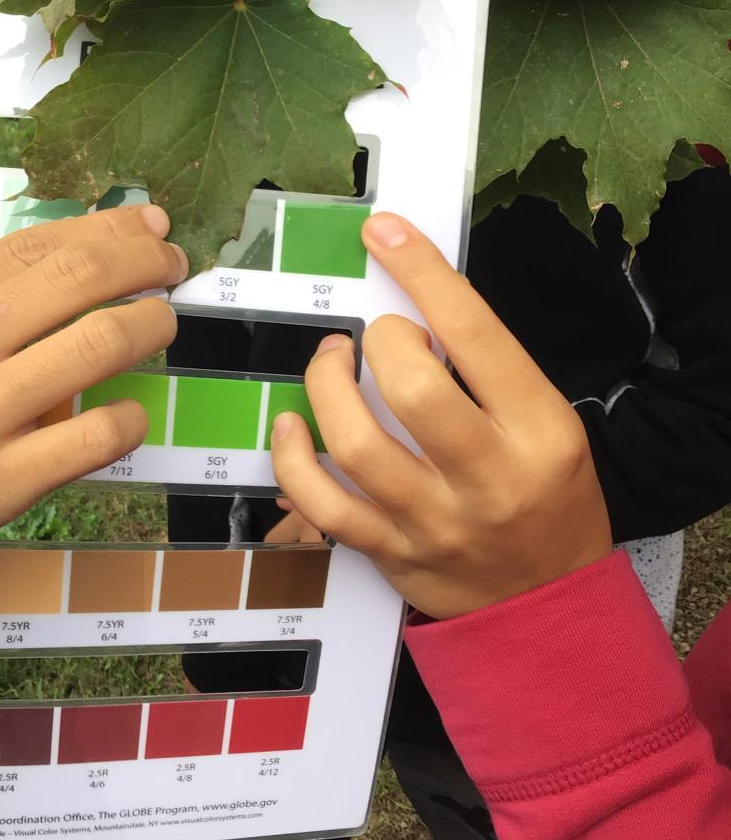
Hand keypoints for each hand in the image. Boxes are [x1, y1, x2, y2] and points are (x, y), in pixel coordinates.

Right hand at [0, 206, 184, 620]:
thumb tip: (15, 277)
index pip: (31, 243)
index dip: (104, 226)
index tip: (140, 220)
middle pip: (77, 276)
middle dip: (145, 256)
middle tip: (173, 258)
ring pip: (99, 345)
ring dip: (152, 324)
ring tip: (165, 321)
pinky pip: (95, 437)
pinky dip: (129, 419)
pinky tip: (130, 414)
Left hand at [271, 213, 611, 618]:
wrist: (548, 607)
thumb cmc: (547, 498)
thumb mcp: (547, 426)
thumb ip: (489, 376)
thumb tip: (413, 314)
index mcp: (540, 431)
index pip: (477, 334)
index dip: (423, 273)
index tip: (385, 232)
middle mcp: (490, 479)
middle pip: (413, 390)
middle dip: (380, 343)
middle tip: (372, 337)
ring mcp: (435, 523)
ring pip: (358, 446)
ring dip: (326, 387)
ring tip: (330, 363)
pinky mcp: (391, 555)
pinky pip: (324, 505)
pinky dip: (293, 459)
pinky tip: (292, 427)